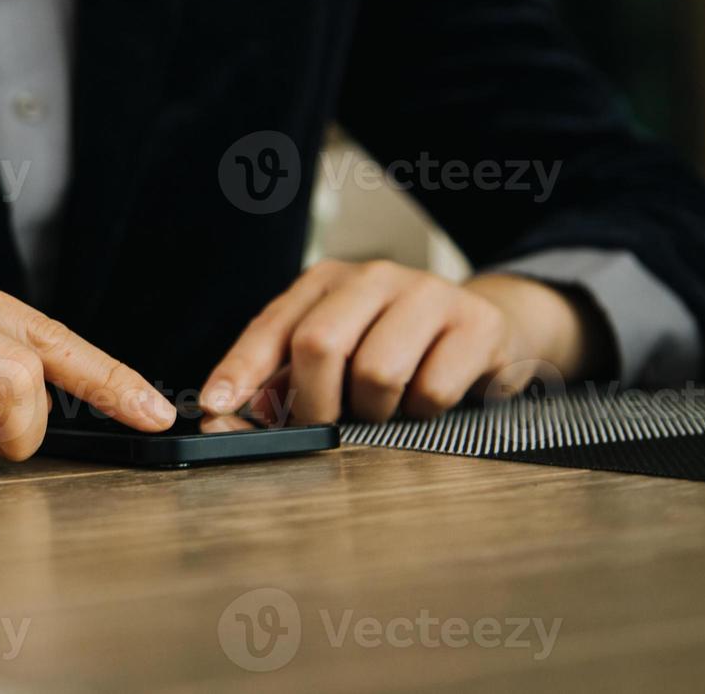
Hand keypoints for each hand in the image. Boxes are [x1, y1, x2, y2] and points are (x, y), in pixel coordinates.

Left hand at [199, 260, 610, 424]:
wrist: (488, 326)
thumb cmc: (397, 345)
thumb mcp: (338, 350)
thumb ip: (284, 379)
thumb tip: (233, 411)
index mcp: (328, 281)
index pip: (272, 326)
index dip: (240, 370)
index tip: (216, 406)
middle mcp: (374, 277)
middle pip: (319, 343)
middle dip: (313, 402)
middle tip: (324, 426)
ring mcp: (428, 294)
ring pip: (375, 371)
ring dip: (374, 411)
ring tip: (386, 407)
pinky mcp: (477, 324)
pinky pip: (431, 390)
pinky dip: (422, 412)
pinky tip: (426, 400)